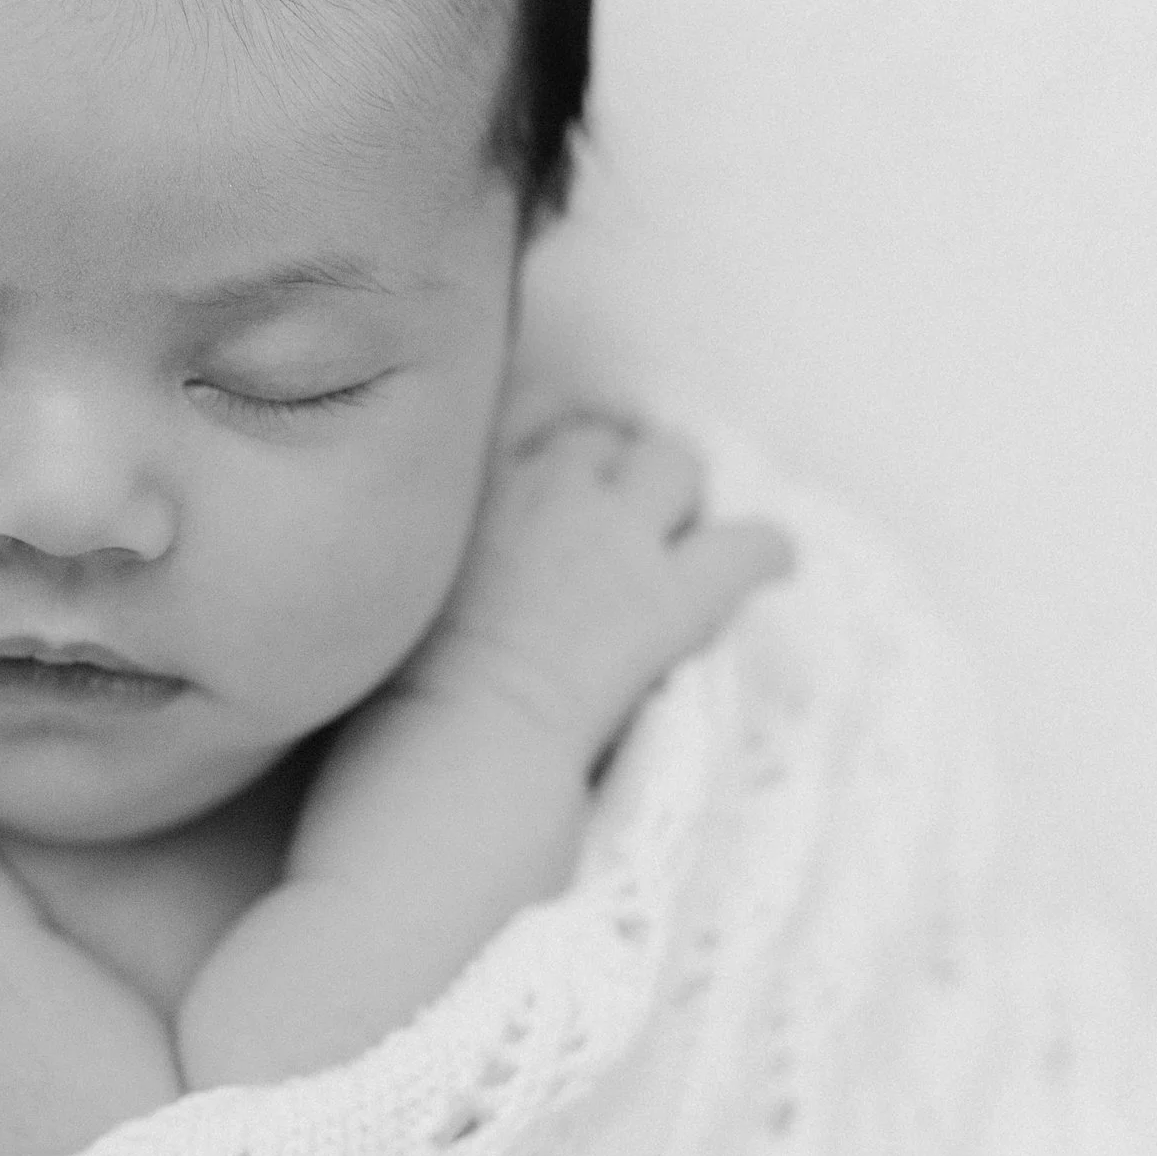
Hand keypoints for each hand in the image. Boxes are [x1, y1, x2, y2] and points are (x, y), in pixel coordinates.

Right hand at [395, 409, 795, 772]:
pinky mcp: (674, 597)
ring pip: (675, 463)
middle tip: (621, 518)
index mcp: (466, 482)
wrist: (453, 750)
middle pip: (601, 436)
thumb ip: (413, 547)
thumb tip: (411, 549)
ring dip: (681, 493)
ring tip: (681, 535)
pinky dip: (766, 553)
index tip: (556, 463)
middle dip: (617, 467)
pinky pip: (751, 546)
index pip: (525, 405)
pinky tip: (772, 566)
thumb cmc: (396, 705)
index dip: (552, 432)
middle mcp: (543, 486)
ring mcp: (615, 536)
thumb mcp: (384, 594)